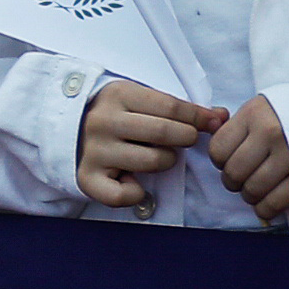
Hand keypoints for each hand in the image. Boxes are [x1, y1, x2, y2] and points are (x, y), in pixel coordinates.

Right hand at [76, 80, 228, 205]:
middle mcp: (103, 121)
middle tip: (185, 140)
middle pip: (165, 133)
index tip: (211, 124)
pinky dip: (137, 193)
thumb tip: (221, 116)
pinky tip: (135, 182)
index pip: (171, 107)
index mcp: (118, 94)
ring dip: (166, 161)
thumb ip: (178, 108)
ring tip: (158, 155)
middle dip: (186, 138)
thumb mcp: (140, 98)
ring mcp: (95, 150)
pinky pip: (123, 194)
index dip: (198, 117)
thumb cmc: (116, 113)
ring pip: (152, 161)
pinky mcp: (87, 178)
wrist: (67, 125)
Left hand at [207, 94, 288, 219]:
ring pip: (252, 190)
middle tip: (242, 180)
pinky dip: (266, 209)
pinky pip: (273, 204)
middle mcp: (269, 134)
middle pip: (233, 172)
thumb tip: (213, 129)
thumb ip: (242, 121)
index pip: (218, 148)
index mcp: (255, 114)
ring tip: (257, 190)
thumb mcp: (267, 104)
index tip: (229, 161)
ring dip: (250, 195)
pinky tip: (268, 203)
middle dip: (233, 181)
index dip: (220, 160)